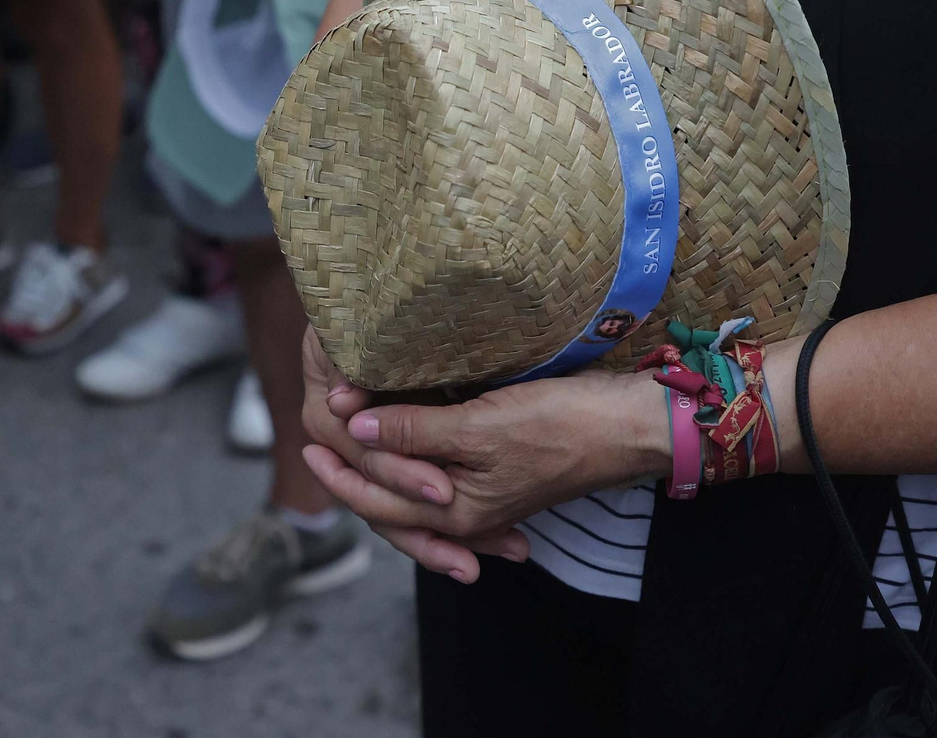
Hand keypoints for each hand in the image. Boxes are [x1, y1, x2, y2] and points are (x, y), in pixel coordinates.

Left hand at [300, 329, 670, 582]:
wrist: (629, 426)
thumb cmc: (560, 426)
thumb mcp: (478, 427)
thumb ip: (415, 430)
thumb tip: (357, 426)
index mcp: (456, 511)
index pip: (377, 500)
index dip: (339, 471)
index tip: (307, 441)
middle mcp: (467, 510)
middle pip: (391, 501)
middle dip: (351, 476)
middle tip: (313, 446)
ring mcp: (485, 492)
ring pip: (414, 489)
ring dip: (381, 471)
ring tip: (349, 447)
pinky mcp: (500, 468)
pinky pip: (442, 475)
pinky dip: (417, 464)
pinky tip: (403, 445)